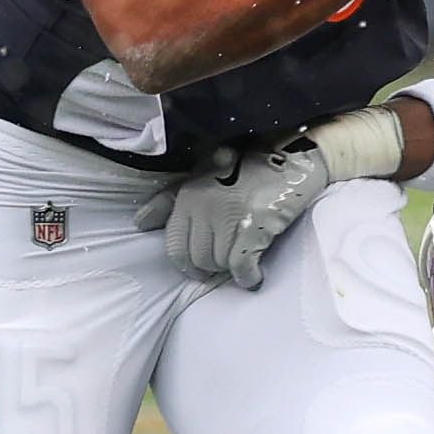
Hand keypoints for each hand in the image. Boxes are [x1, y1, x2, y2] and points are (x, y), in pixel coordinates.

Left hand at [133, 139, 329, 288]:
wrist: (293, 155)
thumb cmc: (245, 163)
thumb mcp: (201, 171)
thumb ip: (169, 199)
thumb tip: (140, 222)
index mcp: (188, 194)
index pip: (174, 245)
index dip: (186, 263)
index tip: (197, 268)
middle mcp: (204, 206)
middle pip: (197, 259)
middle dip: (209, 268)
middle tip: (224, 265)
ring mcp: (230, 217)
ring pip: (219, 264)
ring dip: (230, 270)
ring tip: (241, 263)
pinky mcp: (255, 226)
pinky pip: (243, 266)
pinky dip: (248, 277)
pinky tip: (254, 277)